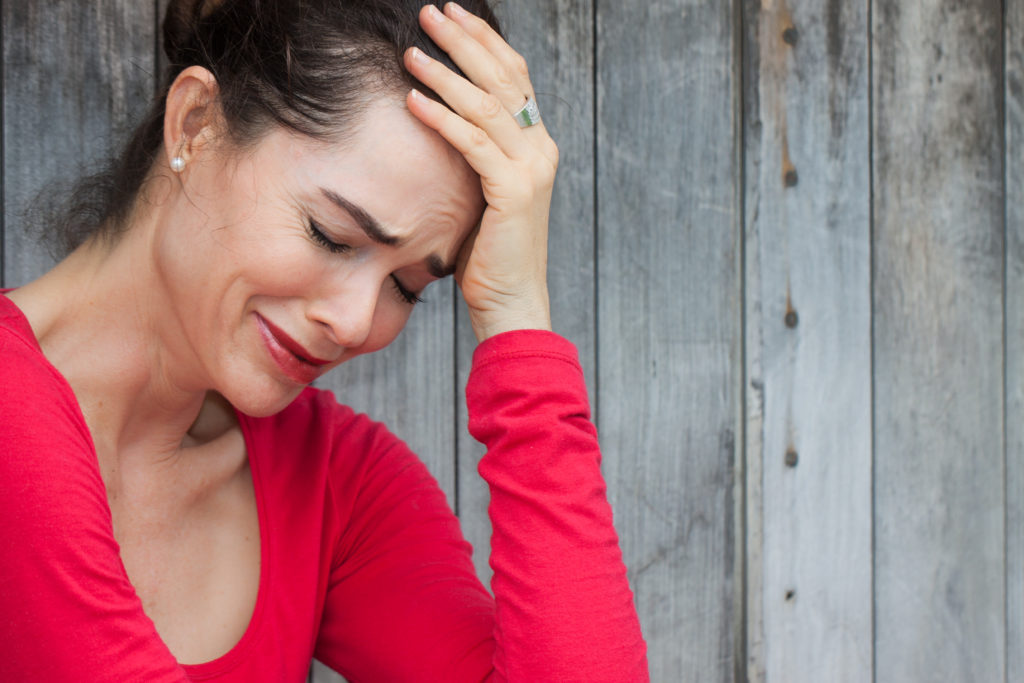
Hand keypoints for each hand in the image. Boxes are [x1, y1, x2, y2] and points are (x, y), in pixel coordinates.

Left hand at [405, 2, 557, 341]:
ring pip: (488, 105)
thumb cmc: (487, 251)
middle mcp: (539, 149)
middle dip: (464, 41)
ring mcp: (530, 170)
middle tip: (430, 13)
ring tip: (412, 52)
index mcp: (535, 144)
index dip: (484, 41)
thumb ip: (475, 153)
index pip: (514, 76)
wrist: (510, 299)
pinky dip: (442, 119)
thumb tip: (438, 117)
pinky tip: (413, 101)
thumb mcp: (482, 190)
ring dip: (446, 74)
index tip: (453, 16)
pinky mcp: (513, 193)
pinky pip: (473, 144)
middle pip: (503, 78)